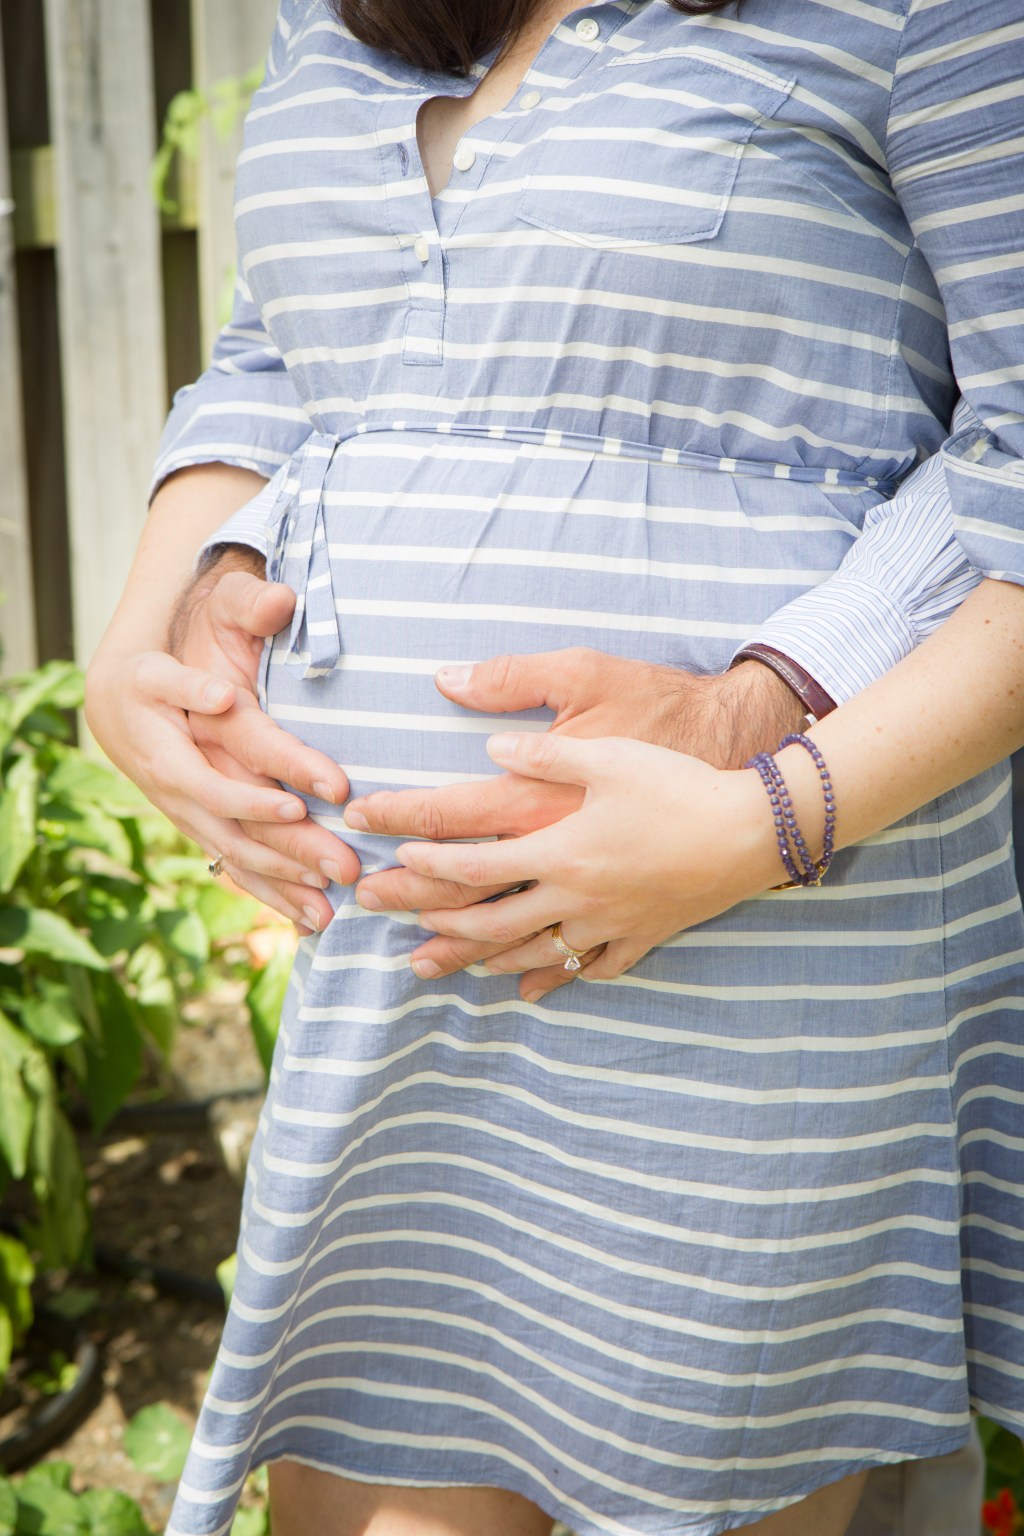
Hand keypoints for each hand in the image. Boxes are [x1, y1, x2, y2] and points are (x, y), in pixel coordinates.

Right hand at [86, 550, 357, 930]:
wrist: (121, 695)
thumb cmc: (182, 644)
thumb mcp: (211, 612)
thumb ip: (247, 606)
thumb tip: (278, 602)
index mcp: (171, 732)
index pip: (222, 763)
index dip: (262, 781)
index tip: (308, 796)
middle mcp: (174, 778)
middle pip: (234, 821)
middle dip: (290, 846)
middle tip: (343, 865)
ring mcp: (184, 808)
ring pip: (235, 851)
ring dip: (284, 882)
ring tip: (332, 911)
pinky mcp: (199, 825)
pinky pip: (235, 864)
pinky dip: (271, 893)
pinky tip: (311, 921)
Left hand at [392, 730, 778, 1000]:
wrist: (752, 832)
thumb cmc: (679, 785)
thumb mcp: (608, 753)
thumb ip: (544, 751)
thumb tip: (491, 747)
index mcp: (559, 850)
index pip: (474, 863)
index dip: (425, 863)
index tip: (390, 858)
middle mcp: (575, 896)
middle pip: (489, 920)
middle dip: (434, 922)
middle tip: (393, 923)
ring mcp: (608, 924)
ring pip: (532, 952)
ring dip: (482, 958)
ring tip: (448, 963)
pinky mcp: (642, 936)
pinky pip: (592, 967)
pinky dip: (559, 975)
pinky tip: (539, 981)